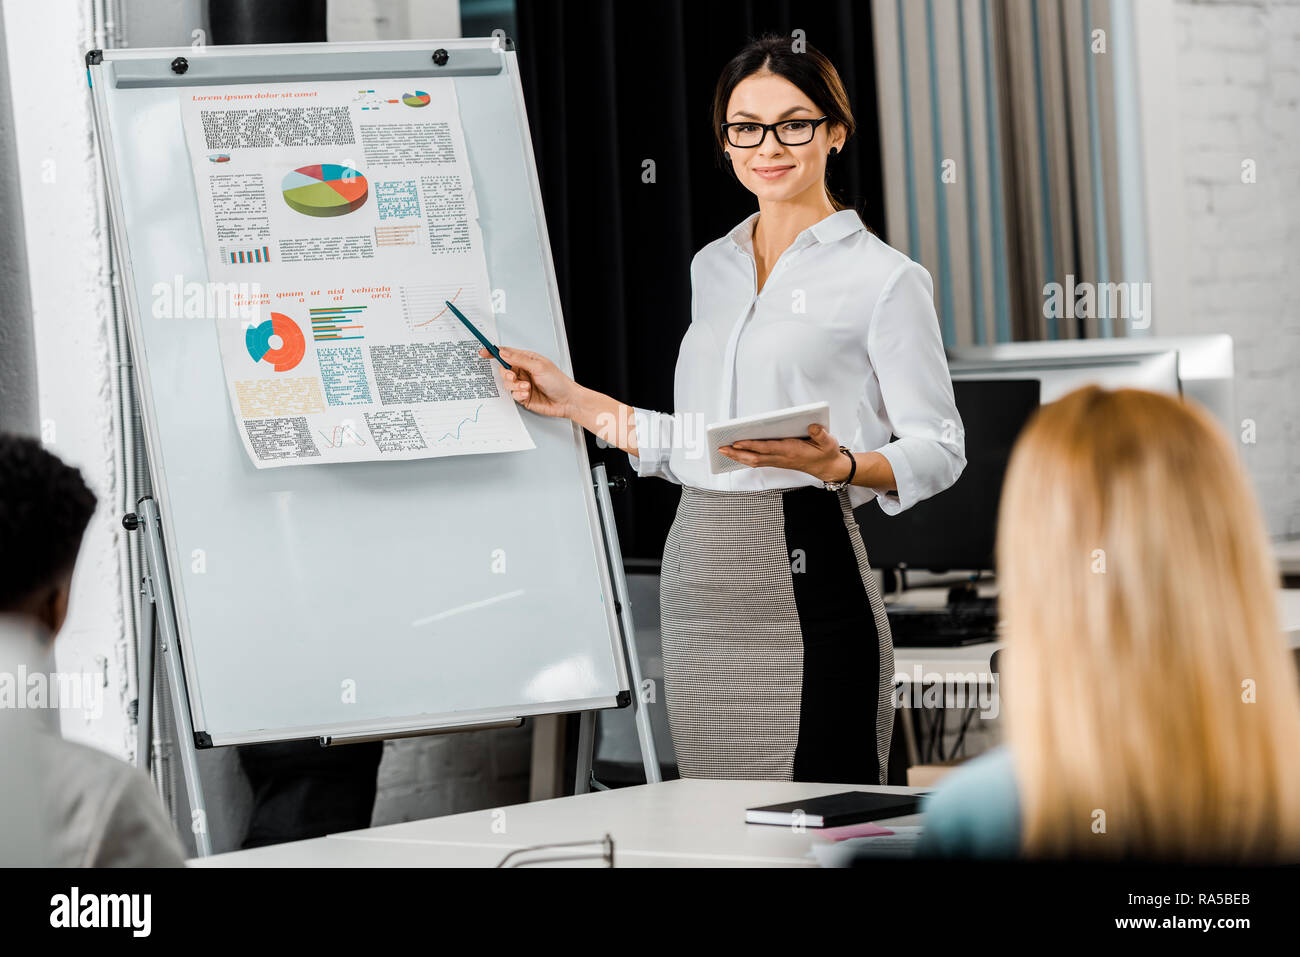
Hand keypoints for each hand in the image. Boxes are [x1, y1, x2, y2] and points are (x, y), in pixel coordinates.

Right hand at [481, 346, 581, 418]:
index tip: (483, 353)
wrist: (567, 401)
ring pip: (507, 383)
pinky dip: (519, 394)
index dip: (494, 353)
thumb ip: (519, 359)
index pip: (507, 353)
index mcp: (527, 359)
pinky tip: (528, 394)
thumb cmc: (558, 382)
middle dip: (506, 374)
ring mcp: (522, 384)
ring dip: (515, 386)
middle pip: (504, 369)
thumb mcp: (539, 366)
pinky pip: (513, 394)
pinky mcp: (523, 396)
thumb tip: (503, 352)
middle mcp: (523, 371)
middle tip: (514, 377)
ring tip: (527, 387)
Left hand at [718, 424, 850, 481]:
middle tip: (720, 448)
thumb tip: (812, 426)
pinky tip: (737, 454)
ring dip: (738, 457)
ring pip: (754, 461)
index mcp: (791, 450)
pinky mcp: (778, 462)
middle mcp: (782, 458)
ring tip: (723, 451)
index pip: (766, 448)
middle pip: (755, 457)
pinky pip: (758, 461)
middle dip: (737, 453)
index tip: (737, 442)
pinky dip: (746, 458)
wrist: (829, 468)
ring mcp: (779, 461)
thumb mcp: (828, 442)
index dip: (750, 445)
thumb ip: (820, 434)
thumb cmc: (826, 453)